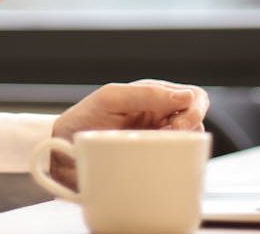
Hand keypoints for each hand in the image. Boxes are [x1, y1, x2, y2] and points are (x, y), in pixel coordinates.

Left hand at [50, 79, 209, 187]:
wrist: (62, 152)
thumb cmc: (84, 119)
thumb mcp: (110, 99)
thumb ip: (145, 94)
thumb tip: (185, 97)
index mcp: (153, 96)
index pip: (193, 97)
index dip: (194, 108)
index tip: (178, 122)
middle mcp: (160, 118)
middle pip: (197, 121)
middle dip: (191, 128)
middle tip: (170, 136)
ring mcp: (158, 142)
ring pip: (191, 144)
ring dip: (183, 147)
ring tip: (158, 149)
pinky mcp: (155, 164)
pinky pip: (178, 165)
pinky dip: (176, 166)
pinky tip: (160, 165)